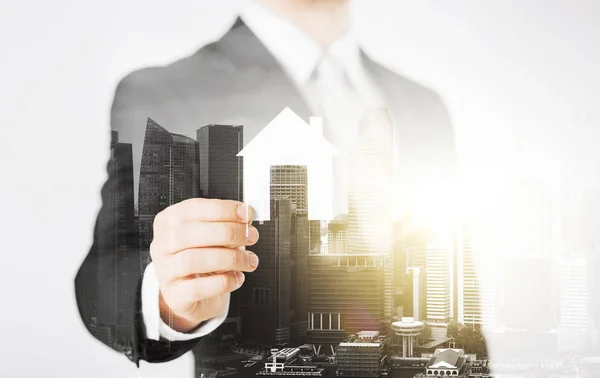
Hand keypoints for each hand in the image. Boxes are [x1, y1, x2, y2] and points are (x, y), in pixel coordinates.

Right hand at [150, 198, 258, 332]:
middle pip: (190, 233)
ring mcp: (165, 271)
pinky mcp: (174, 295)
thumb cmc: (204, 258)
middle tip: (252, 236)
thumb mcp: (214, 236)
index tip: (247, 214)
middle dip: (229, 232)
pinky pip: (197, 288)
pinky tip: (238, 277)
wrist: (193, 294)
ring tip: (249, 260)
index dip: (222, 210)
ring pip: (192, 260)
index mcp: (169, 221)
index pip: (192, 208)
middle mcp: (162, 245)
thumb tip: (247, 215)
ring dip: (230, 258)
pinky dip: (223, 282)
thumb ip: (228, 224)